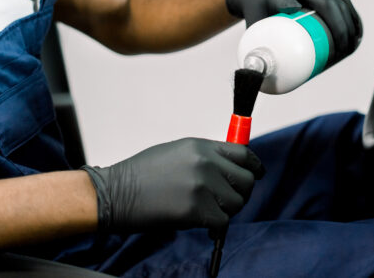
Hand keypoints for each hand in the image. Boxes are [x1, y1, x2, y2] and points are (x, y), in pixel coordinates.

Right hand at [83, 138, 264, 232]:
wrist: (116, 193)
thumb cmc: (141, 175)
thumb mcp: (176, 152)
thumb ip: (206, 158)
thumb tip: (230, 168)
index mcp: (201, 146)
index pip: (244, 154)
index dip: (254, 167)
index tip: (256, 175)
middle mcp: (205, 163)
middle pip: (247, 180)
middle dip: (240, 194)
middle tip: (225, 202)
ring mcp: (202, 186)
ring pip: (237, 203)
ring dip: (225, 211)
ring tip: (206, 212)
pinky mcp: (196, 209)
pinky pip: (222, 222)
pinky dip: (215, 227)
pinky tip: (201, 225)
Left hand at [226, 0, 362, 61]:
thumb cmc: (254, 8)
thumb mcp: (254, 21)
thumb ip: (255, 46)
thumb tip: (261, 73)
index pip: (325, 5)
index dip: (337, 26)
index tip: (336, 49)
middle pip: (338, 5)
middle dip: (347, 30)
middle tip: (344, 54)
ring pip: (343, 3)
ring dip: (352, 24)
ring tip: (351, 47)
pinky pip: (342, 1)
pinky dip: (351, 17)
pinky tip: (357, 32)